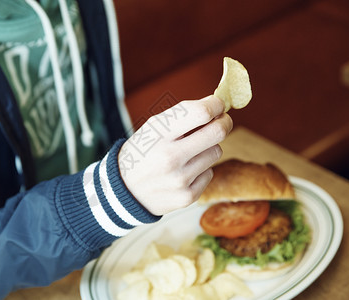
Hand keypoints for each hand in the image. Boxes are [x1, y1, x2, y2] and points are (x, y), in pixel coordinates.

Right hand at [118, 95, 232, 215]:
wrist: (124, 190)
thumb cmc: (142, 152)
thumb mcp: (152, 128)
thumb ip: (182, 115)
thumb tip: (217, 105)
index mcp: (159, 135)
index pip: (201, 113)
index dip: (216, 105)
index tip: (218, 105)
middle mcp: (170, 157)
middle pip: (217, 132)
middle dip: (224, 123)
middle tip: (221, 121)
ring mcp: (180, 179)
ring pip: (216, 152)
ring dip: (207, 148)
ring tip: (189, 152)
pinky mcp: (187, 196)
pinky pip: (209, 173)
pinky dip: (201, 170)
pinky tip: (184, 172)